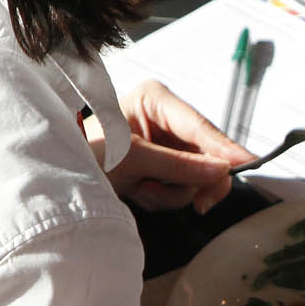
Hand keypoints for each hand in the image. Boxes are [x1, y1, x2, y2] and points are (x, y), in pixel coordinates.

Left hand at [87, 79, 250, 212]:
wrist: (57, 176)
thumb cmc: (85, 153)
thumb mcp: (131, 159)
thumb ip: (178, 166)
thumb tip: (221, 171)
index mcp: (156, 100)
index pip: (200, 127)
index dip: (225, 149)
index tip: (248, 164)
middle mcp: (165, 118)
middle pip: (205, 153)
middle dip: (195, 181)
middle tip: (202, 205)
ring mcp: (165, 143)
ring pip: (195, 175)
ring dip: (171, 193)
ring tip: (141, 191)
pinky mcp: (161, 165)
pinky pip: (180, 187)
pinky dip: (162, 197)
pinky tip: (139, 192)